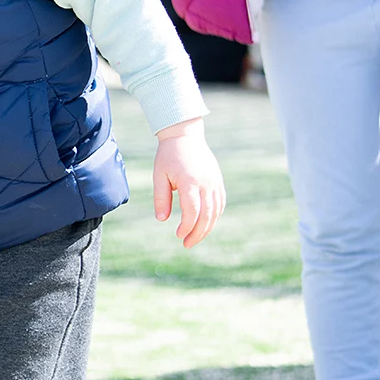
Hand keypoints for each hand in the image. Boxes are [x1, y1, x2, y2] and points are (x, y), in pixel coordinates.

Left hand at [152, 117, 225, 247]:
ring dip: (207, 228)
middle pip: (207, 215)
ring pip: (216, 211)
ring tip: (195, 237)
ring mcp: (214, 182)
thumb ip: (161, 198)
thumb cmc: (168, 156)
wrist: (185, 135)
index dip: (187, 227)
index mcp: (190, 181)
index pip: (192, 211)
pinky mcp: (218, 181)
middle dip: (198, 233)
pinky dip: (214, 216)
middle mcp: (206, 183)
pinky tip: (205, 224)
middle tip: (187, 244)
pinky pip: (220, 203)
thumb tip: (161, 220)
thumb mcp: (159, 176)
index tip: (178, 235)